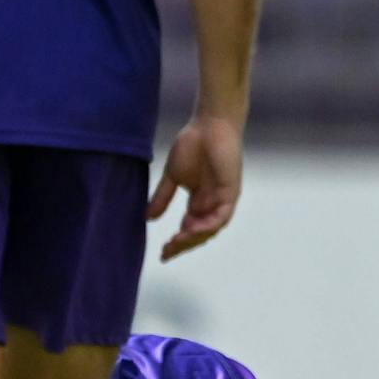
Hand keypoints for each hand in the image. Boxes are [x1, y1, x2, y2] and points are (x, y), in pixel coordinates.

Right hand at [148, 114, 242, 260]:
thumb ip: (162, 197)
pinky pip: (221, 217)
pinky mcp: (230, 192)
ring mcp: (222, 199)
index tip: (162, 253)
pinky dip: (207, 226)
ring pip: (210, 229)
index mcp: (200, 201)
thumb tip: (148, 218)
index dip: (177, 243)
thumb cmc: (193, 144)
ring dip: (194, 238)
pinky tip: (192, 230)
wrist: (209, 124)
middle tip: (167, 252)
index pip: (189, 229)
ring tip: (176, 242)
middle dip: (183, 245)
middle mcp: (212, 204)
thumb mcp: (172, 176)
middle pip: (199, 233)